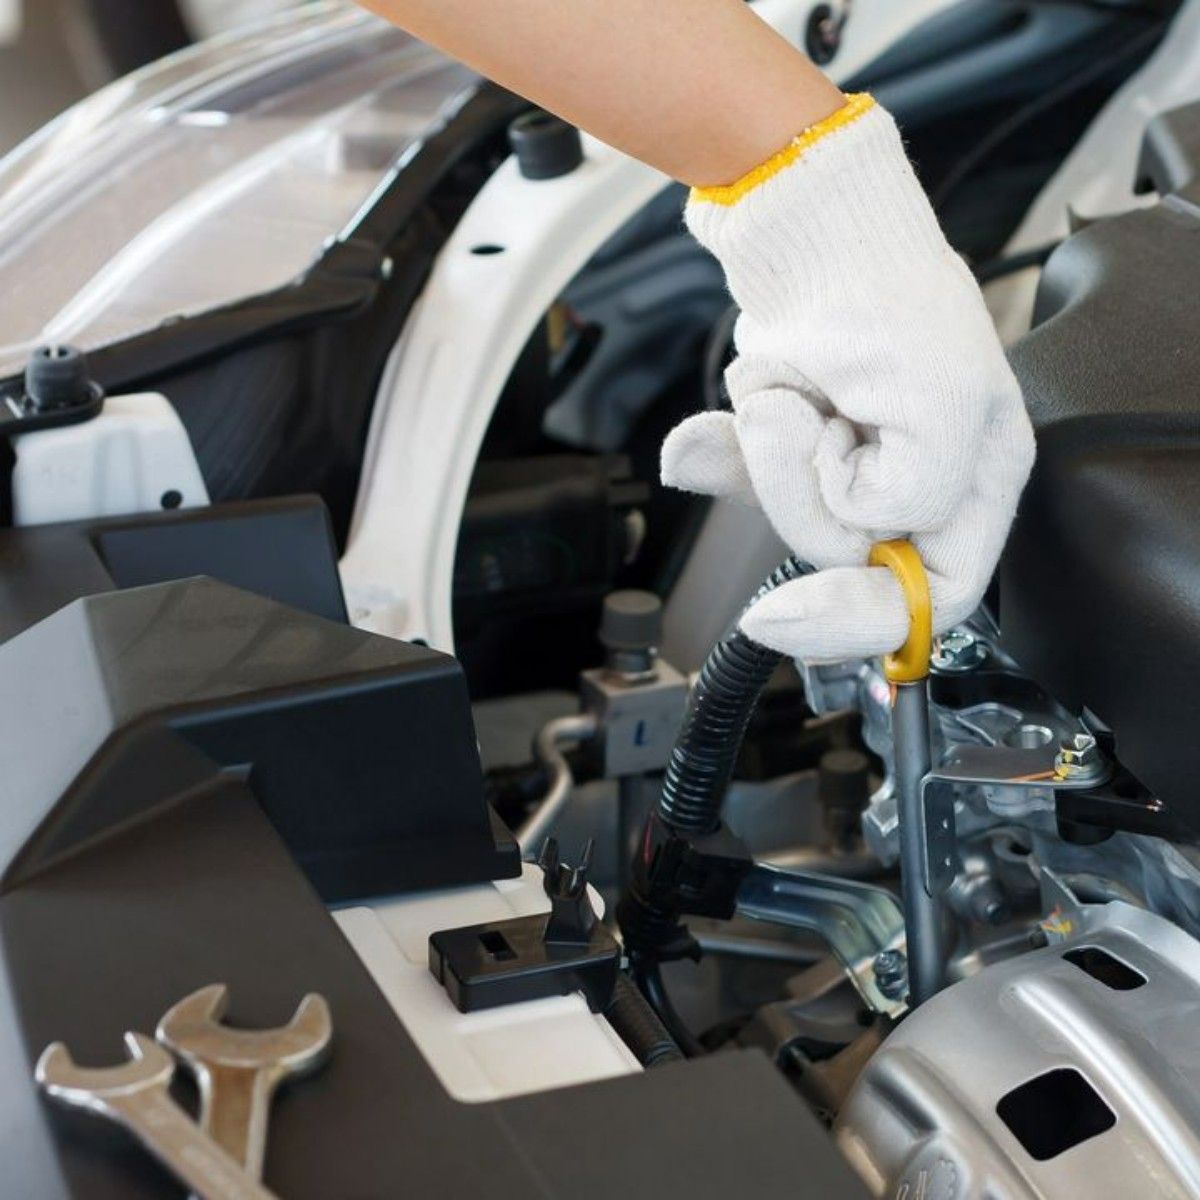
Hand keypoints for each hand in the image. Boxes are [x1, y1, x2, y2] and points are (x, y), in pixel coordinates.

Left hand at [662, 96, 1034, 662]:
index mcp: (974, 477)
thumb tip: (866, 522)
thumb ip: (920, 491)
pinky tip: (700, 442)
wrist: (803, 220)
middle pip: (844, 556)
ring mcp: (851, 460)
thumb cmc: (882, 289)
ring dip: (764, 455)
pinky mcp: (797, 440)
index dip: (859, 616)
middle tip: (798, 422)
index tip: (786, 614)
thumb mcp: (940, 399)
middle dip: (799, 493)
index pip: (930, 596)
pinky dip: (719, 454)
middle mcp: (917, 479)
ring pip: (789, 517)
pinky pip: (746, 480)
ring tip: (783, 388)